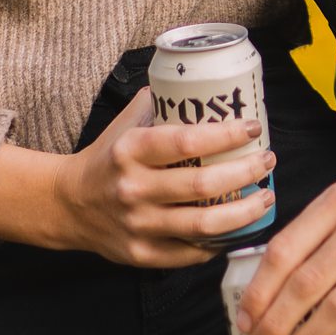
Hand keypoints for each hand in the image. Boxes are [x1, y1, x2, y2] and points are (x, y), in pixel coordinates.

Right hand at [0, 88, 276, 266]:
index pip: (186, 142)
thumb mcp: (126, 124)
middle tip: (267, 161)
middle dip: (246, 173)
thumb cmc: (108, 158)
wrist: (68, 204)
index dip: (226, 135)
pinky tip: (239, 227)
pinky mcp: (142, 255)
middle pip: (203, 186)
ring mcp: (137, 225)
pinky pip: (191, 252)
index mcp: (130, 150)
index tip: (253, 128)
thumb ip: (161, 102)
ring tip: (265, 197)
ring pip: (203, 225)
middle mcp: (133, 189)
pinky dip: (221, 241)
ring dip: (244, 212)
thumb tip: (205, 80)